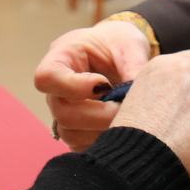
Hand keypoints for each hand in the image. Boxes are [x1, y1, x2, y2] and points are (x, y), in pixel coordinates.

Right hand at [34, 19, 152, 151]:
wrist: (120, 53)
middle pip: (62, 112)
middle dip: (98, 115)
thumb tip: (142, 96)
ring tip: (128, 117)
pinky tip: (122, 129)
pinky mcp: (75, 130)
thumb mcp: (129, 45)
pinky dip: (103, 143)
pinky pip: (81, 146)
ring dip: (102, 131)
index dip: (74, 87)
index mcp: (60, 58)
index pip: (47, 78)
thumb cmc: (119, 43)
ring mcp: (63, 111)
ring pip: (70, 134)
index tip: (104, 83)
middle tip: (124, 106)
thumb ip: (134, 67)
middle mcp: (56, 89)